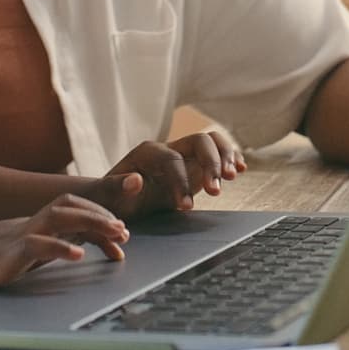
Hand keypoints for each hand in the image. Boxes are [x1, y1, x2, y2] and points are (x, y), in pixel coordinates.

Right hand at [0, 195, 129, 303]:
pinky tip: (77, 254)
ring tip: (115, 235)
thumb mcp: (6, 262)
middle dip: (102, 216)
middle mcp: (23, 227)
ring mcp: (12, 238)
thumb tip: (58, 259)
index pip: (68, 213)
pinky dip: (58, 248)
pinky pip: (34, 245)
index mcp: (26, 229)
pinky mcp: (1, 256)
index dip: (97, 220)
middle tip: (126, 233)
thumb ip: (30, 258)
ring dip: (91, 223)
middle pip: (69, 207)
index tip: (120, 237)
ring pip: (59, 216)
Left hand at [93, 133, 247, 219]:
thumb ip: (117, 187)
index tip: (186, 208)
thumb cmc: (111, 198)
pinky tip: (241, 169)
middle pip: (199, 141)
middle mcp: (169, 148)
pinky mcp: (197, 166)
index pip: (171, 159)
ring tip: (233, 177)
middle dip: (211, 163)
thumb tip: (136, 180)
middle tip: (216, 191)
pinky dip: (232, 158)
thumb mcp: (108, 196)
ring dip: (226, 157)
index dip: (180, 181)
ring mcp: (185, 155)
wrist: (117, 199)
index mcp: (147, 152)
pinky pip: (219, 153)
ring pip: (212, 142)